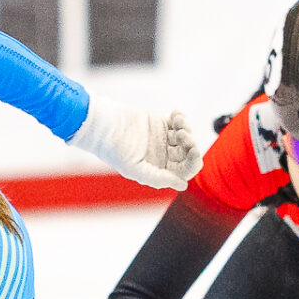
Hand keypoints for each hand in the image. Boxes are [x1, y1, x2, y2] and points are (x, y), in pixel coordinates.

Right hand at [68, 95, 202, 189]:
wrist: (104, 126)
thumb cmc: (115, 150)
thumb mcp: (135, 169)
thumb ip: (159, 178)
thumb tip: (183, 185)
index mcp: (160, 171)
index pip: (185, 170)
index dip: (193, 161)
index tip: (194, 149)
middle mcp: (164, 157)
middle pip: (188, 153)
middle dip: (190, 143)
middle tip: (182, 133)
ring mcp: (164, 140)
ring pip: (186, 136)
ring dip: (186, 127)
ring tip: (177, 121)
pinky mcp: (162, 124)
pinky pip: (179, 122)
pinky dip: (181, 117)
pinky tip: (175, 113)